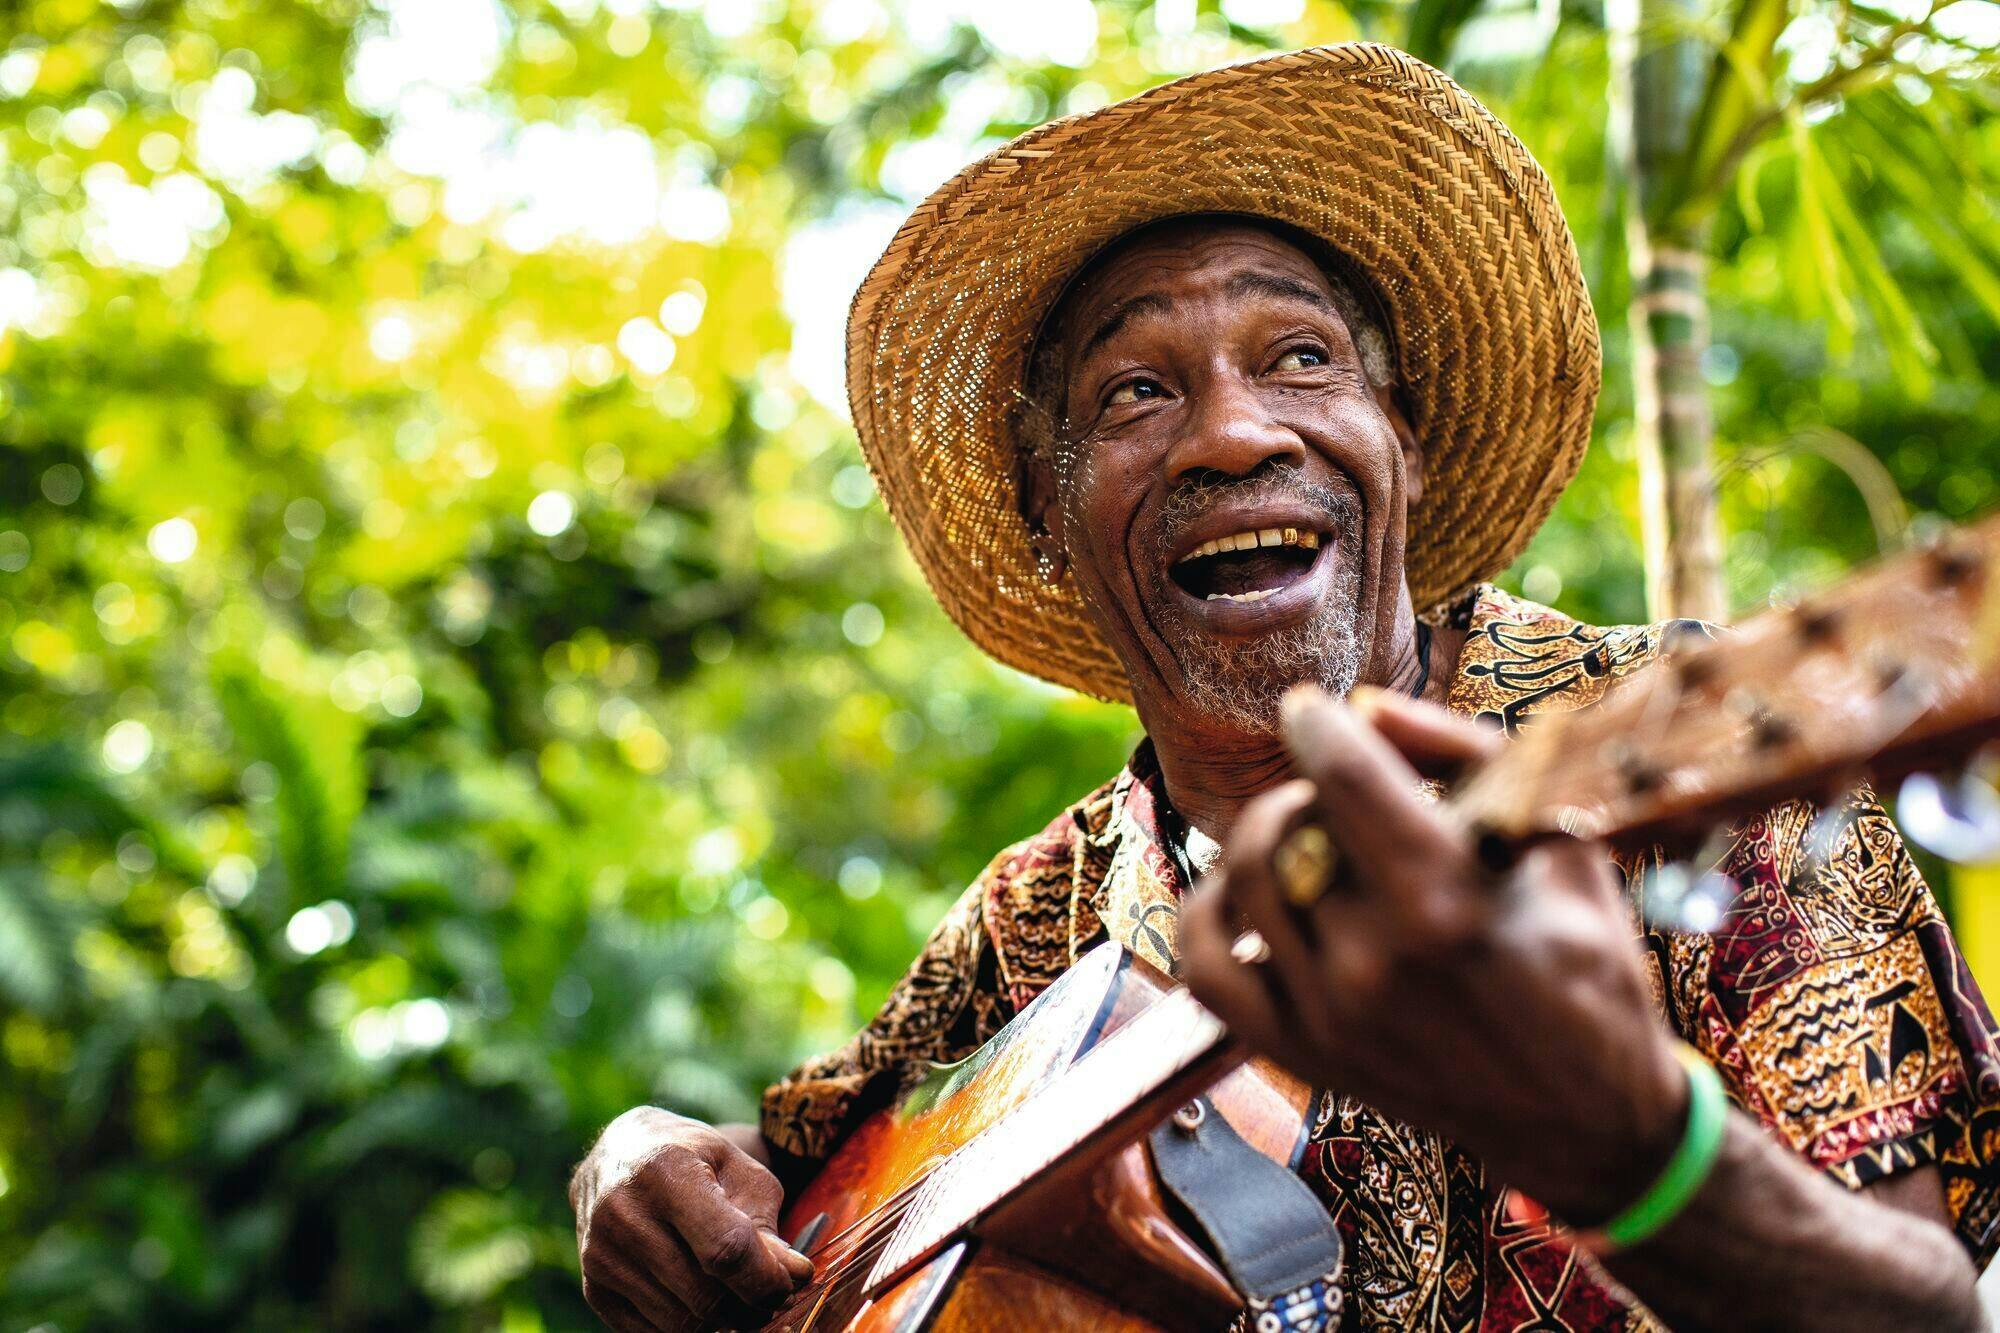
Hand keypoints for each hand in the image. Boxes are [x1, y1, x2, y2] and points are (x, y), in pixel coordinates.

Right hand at [571, 1107, 812, 1331]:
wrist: (620, 1153)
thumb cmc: (693, 1158)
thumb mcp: (738, 1170)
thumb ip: (765, 1223)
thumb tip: (794, 1276)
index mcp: (666, 1171)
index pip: (725, 1249)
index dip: (766, 1279)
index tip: (790, 1283)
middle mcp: (623, 1213)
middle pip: (704, 1294)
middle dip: (750, 1306)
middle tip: (772, 1297)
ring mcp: (601, 1254)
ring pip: (681, 1322)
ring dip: (723, 1322)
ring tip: (741, 1297)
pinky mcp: (593, 1287)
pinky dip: (689, 1328)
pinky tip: (703, 1301)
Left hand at [1178, 686, 1688, 1223]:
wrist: (1586, 1120)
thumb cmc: (1587, 967)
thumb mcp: (1560, 845)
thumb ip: (1463, 759)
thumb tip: (1366, 708)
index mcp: (1447, 905)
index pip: (1342, 778)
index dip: (1315, 724)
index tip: (1310, 707)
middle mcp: (1374, 963)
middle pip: (1289, 824)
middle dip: (1310, 791)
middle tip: (1346, 796)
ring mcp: (1326, 1015)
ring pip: (1245, 880)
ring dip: (1269, 840)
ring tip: (1313, 839)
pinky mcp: (1299, 1053)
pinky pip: (1203, 964)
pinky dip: (1210, 912)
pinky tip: (1250, 894)